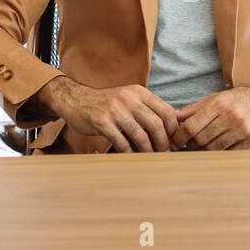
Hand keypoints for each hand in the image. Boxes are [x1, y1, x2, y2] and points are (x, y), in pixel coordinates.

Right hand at [35, 76, 178, 152]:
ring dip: (148, 151)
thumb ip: (146, 108)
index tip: (174, 141)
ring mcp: (115, 110)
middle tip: (164, 153)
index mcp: (139, 92)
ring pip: (141, 136)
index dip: (173, 129)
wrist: (75, 99)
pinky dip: (130, 152)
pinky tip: (132, 156)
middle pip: (156, 124)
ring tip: (150, 157)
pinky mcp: (102, 122)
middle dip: (163, 142)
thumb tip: (170, 126)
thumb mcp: (128, 97)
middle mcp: (128, 98)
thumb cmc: (105, 103)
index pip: (166, 111)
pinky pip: (122, 142)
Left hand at [171, 79, 249, 150]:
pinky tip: (216, 150)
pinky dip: (219, 155)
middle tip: (187, 146)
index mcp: (220, 104)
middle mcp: (232, 117)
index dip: (179, 138)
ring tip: (200, 148)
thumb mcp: (217, 97)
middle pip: (200, 140)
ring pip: (213, 149)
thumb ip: (195, 108)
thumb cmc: (240, 100)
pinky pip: (228, 155)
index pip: (191, 127)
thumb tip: (174, 117)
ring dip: (203, 151)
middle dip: (190, 145)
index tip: (174, 142)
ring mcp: (243, 131)